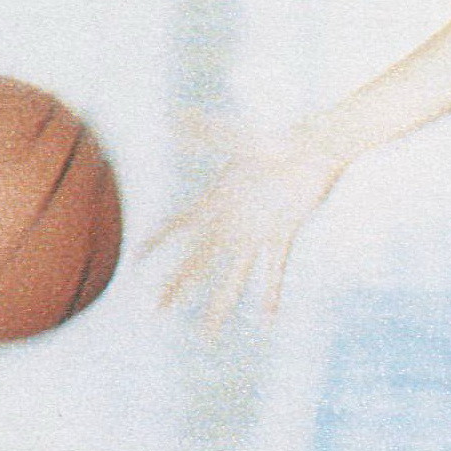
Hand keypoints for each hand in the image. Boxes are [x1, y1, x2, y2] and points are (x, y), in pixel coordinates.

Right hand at [141, 125, 345, 328]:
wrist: (315, 148)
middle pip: (199, 262)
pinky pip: (274, 270)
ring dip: (220, 304)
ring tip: (206, 334)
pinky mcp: (282, 236)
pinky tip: (267, 318)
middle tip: (156, 311)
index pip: (180, 225)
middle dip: (177, 286)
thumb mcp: (239, 139)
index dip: (158, 242)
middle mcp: (232, 223)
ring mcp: (256, 233)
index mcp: (217, 201)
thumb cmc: (278, 138)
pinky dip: (271, 293)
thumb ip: (207, 132)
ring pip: (233, 276)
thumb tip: (174, 117)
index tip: (135, 261)